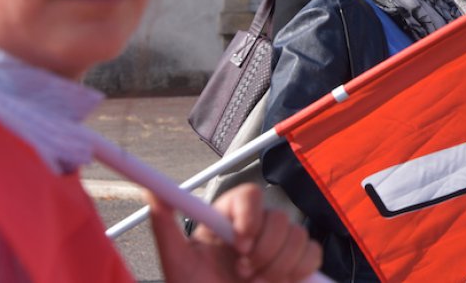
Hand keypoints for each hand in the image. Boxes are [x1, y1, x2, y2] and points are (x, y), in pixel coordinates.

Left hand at [150, 184, 322, 282]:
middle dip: (264, 252)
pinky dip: (299, 269)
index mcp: (228, 219)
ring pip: (298, 235)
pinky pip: (313, 253)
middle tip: (243, 274)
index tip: (241, 245)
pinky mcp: (297, 262)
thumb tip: (152, 191)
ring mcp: (279, 244)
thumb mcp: (177, 264)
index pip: (250, 195)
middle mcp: (256, 227)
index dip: (251, 217)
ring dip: (278, 266)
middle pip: (279, 217)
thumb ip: (164, 227)